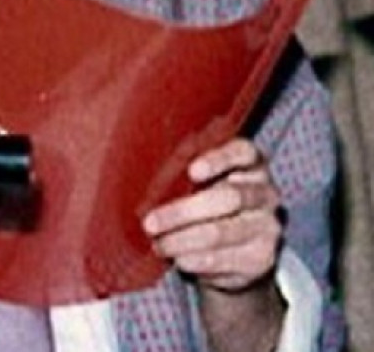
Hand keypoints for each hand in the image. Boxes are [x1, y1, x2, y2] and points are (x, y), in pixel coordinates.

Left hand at [142, 138, 282, 292]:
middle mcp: (265, 193)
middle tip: (149, 223)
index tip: (191, 172)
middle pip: (229, 197)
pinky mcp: (261, 258)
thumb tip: (145, 177)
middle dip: (183, 211)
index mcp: (250, 165)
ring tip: (158, 244)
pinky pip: (223, 259)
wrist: (233, 252)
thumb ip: (183, 175)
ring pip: (222, 232)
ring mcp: (267, 227)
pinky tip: (177, 259)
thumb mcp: (199, 183)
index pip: (243, 152)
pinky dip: (194, 260)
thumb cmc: (206, 203)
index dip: (219, 160)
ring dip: (182, 240)